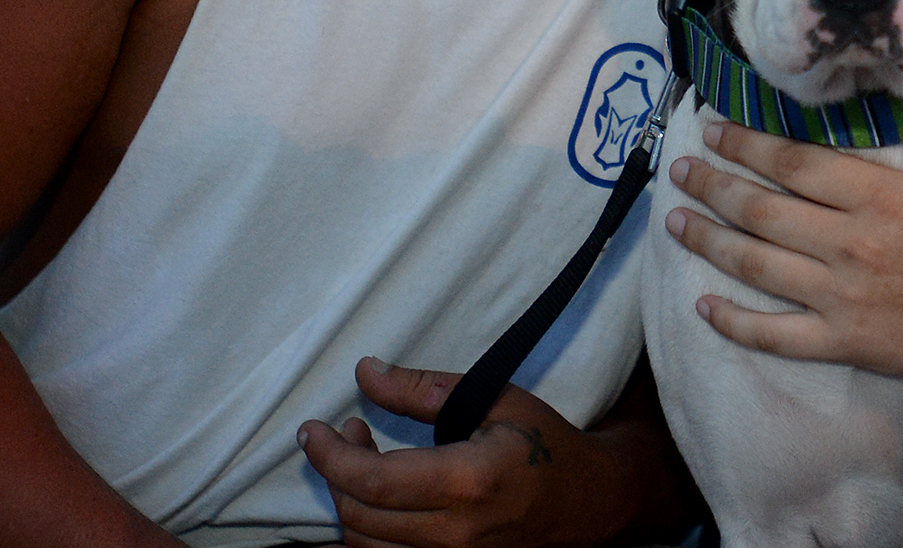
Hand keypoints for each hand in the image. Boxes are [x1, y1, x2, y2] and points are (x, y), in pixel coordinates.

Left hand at [299, 357, 630, 547]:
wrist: (589, 501)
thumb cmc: (546, 444)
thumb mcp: (495, 399)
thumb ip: (425, 390)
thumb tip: (366, 372)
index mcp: (468, 482)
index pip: (374, 481)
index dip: (331, 456)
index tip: (313, 430)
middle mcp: (456, 535)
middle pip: (362, 516)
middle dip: (336, 472)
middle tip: (344, 432)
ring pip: (366, 547)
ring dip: (349, 504)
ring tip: (361, 462)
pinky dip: (366, 533)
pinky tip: (372, 502)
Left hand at [664, 121, 902, 385]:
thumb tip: (864, 108)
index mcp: (876, 196)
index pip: (793, 162)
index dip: (746, 143)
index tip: (713, 129)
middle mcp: (850, 243)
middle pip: (762, 209)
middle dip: (712, 186)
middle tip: (680, 172)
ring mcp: (840, 296)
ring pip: (755, 265)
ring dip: (709, 240)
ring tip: (676, 221)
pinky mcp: (839, 341)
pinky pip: (773, 334)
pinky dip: (733, 322)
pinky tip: (703, 305)